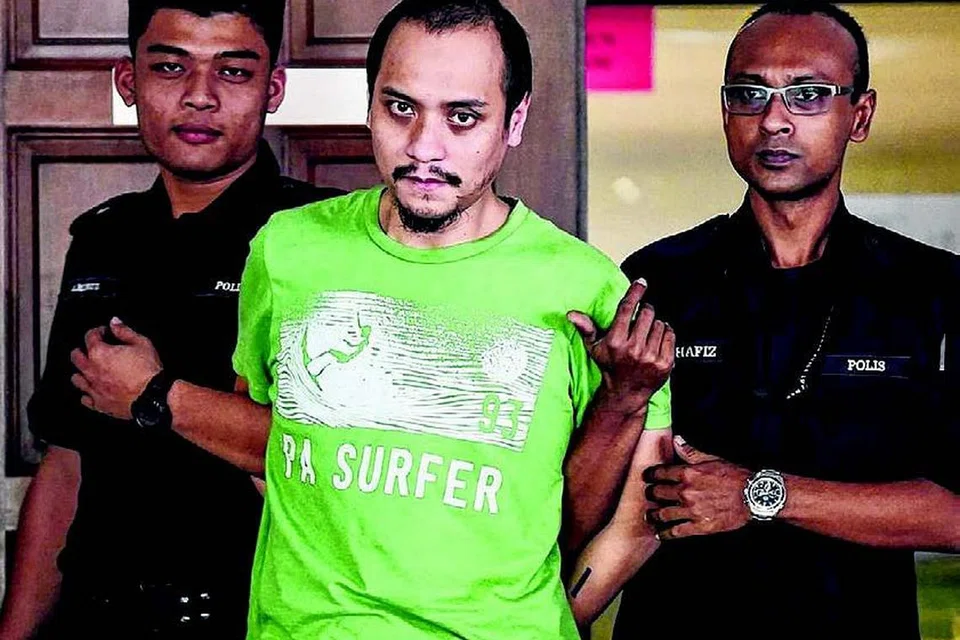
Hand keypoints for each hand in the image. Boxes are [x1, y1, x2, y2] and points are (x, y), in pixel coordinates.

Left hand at [70, 317, 162, 419]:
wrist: (152, 397)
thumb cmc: (147, 372)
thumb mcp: (142, 343)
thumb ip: (125, 331)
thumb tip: (115, 322)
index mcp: (100, 353)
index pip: (90, 336)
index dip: (97, 331)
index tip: (103, 332)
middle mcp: (91, 370)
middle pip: (76, 357)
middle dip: (82, 350)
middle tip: (90, 349)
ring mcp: (94, 388)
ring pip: (76, 378)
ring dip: (81, 372)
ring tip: (88, 369)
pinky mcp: (99, 404)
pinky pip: (85, 398)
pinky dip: (87, 393)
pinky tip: (93, 390)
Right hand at [567, 278, 674, 414]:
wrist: (626, 393)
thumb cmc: (610, 366)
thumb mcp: (594, 347)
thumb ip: (586, 328)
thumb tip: (571, 314)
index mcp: (616, 342)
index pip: (628, 309)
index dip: (635, 292)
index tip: (641, 282)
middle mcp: (633, 349)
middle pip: (647, 313)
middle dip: (646, 310)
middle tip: (641, 318)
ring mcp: (651, 357)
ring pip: (660, 323)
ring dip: (655, 324)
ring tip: (646, 335)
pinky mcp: (665, 363)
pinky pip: (670, 335)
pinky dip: (665, 334)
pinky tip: (656, 341)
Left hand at [645, 436, 751, 539]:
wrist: (754, 496)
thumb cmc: (735, 476)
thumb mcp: (712, 459)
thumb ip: (690, 451)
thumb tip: (675, 439)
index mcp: (687, 473)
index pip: (658, 473)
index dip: (649, 475)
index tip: (646, 477)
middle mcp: (685, 491)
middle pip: (656, 493)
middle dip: (650, 494)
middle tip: (648, 495)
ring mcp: (691, 510)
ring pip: (662, 514)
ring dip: (652, 515)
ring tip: (649, 516)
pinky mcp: (699, 526)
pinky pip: (675, 532)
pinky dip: (664, 533)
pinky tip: (659, 533)